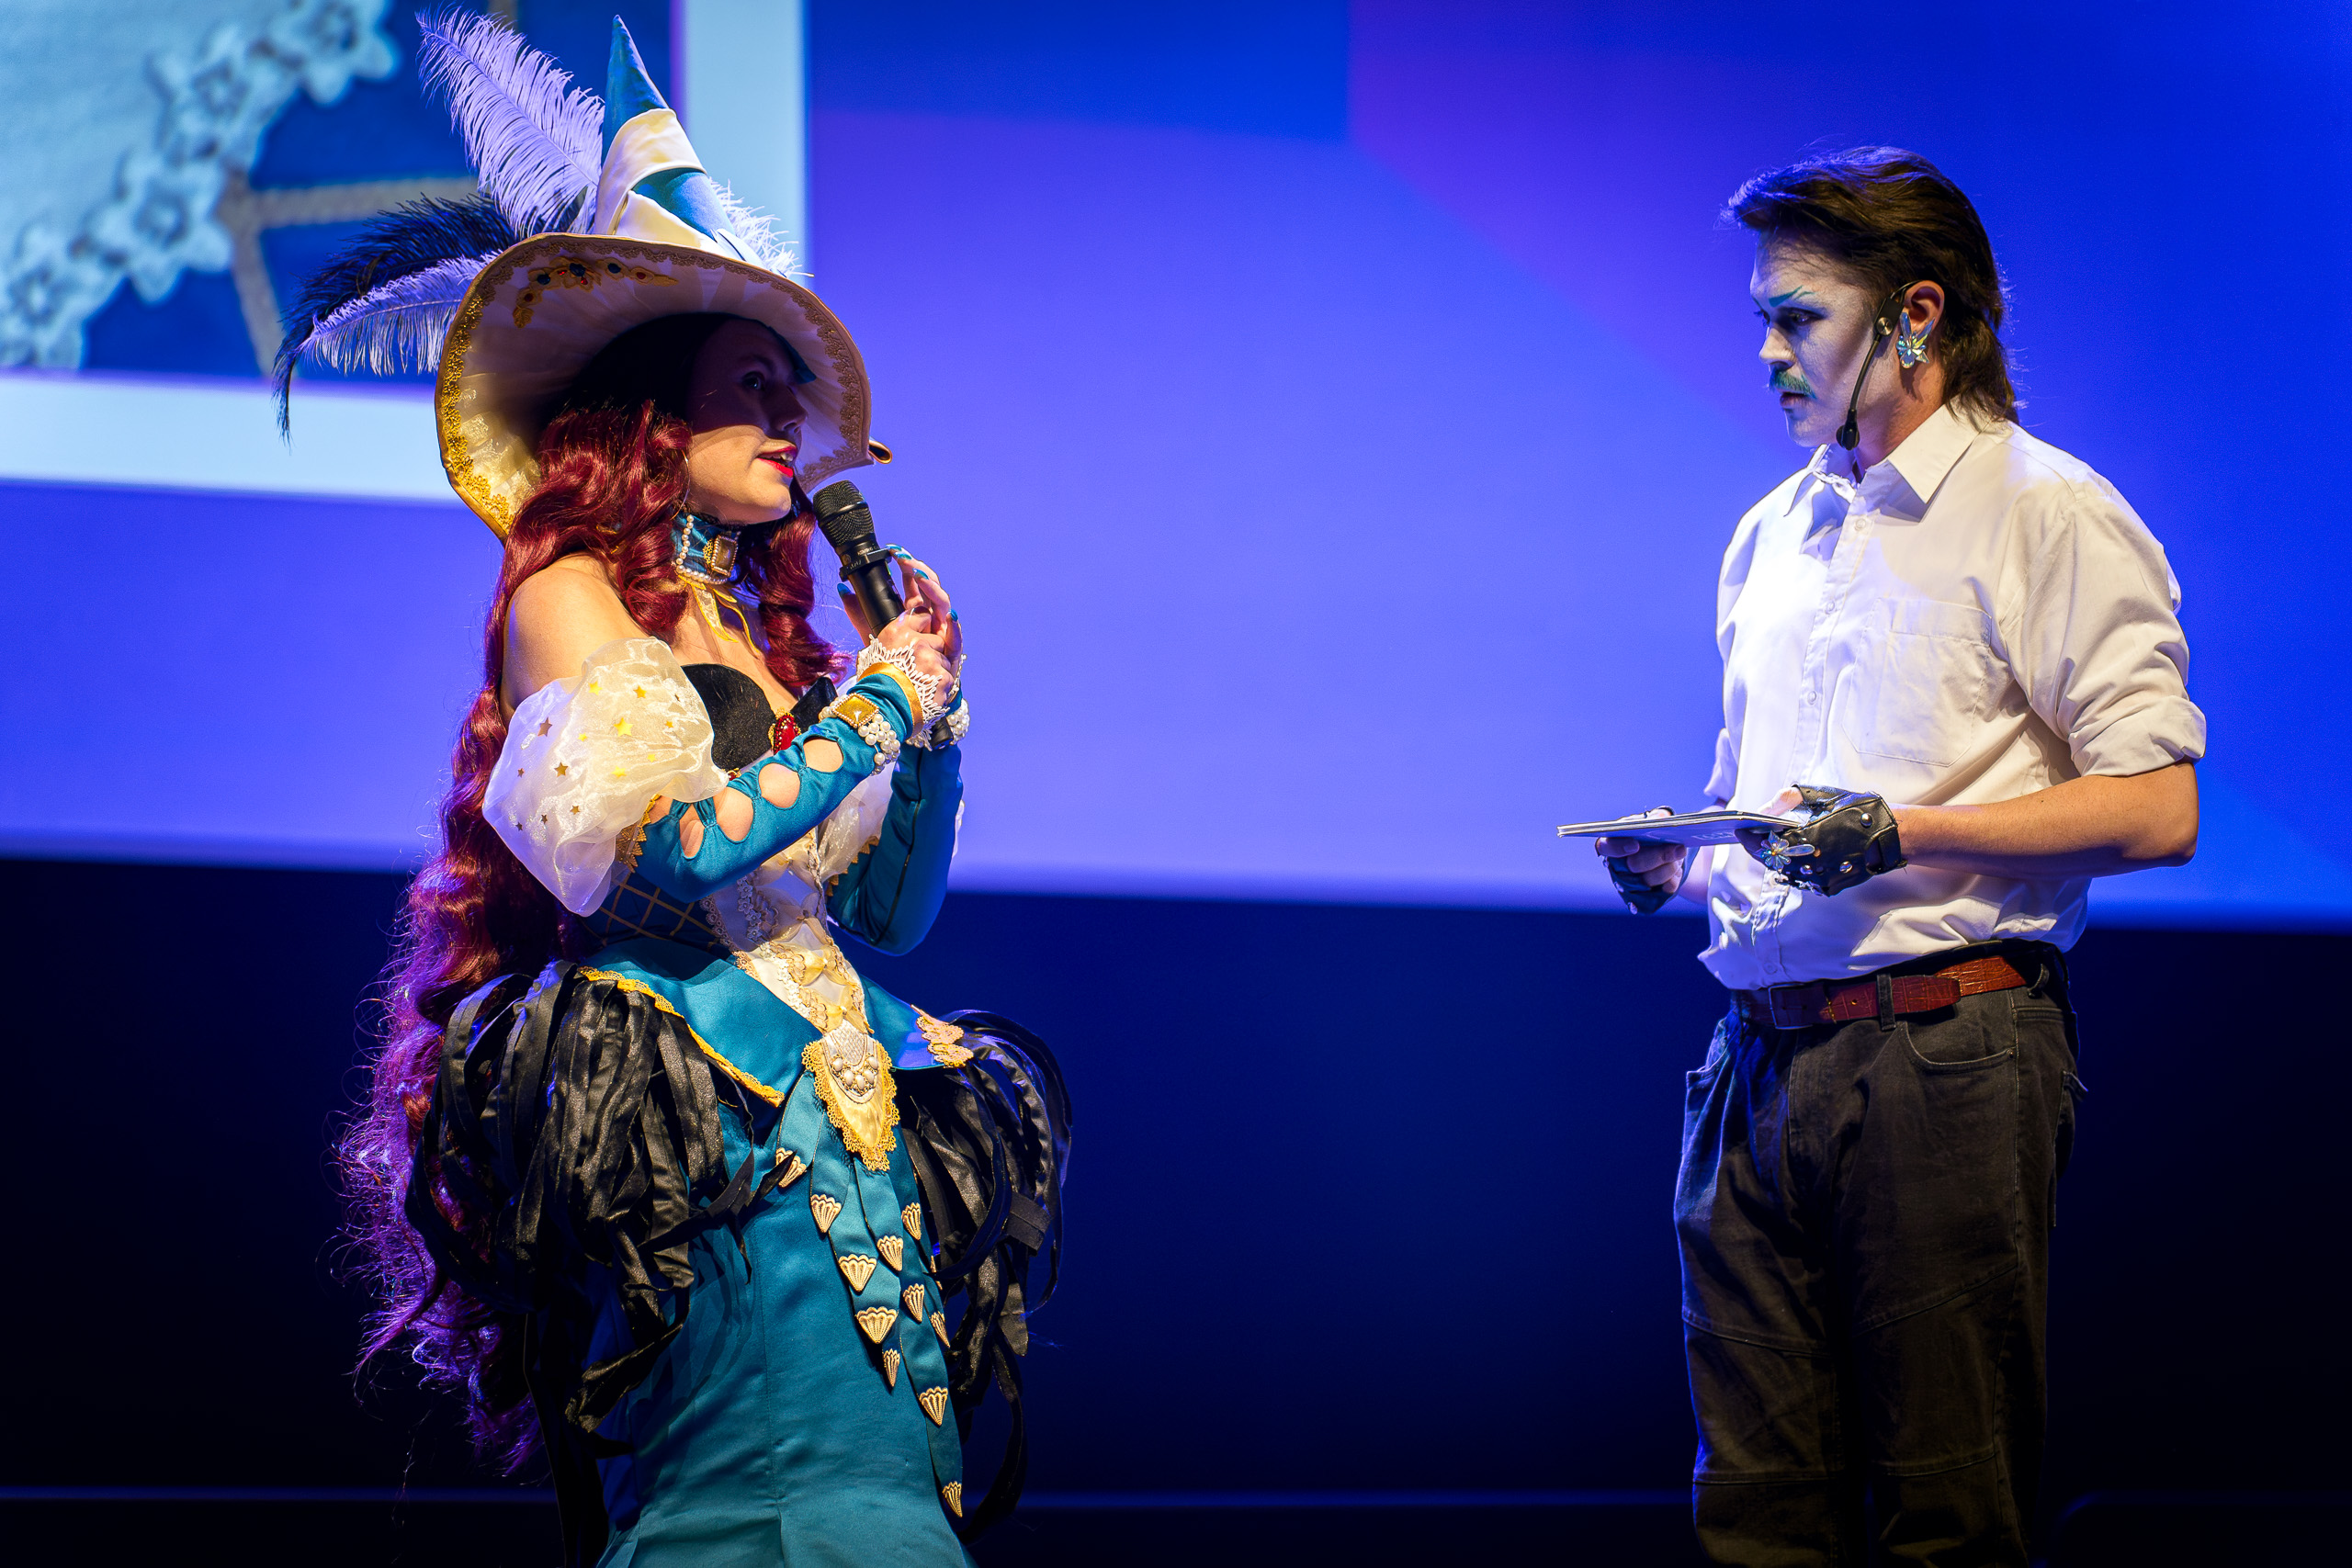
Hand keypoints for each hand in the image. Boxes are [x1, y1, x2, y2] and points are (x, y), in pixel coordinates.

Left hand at [841, 551, 961, 659]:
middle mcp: (931, 620)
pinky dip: (954, 626)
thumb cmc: (890, 667)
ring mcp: (942, 634)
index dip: (907, 567)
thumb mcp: (871, 635)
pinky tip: (949, 616)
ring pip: (943, 605)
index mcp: (915, 613)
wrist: (900, 697)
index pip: (914, 584)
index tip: (894, 552)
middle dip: (919, 571)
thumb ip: (859, 613)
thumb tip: (842, 588)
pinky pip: (955, 637)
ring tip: (920, 577)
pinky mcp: (951, 653)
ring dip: (933, 589)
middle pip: (930, 589)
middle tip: (904, 559)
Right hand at [1595, 807, 1690, 913]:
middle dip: (1658, 856)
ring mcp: (1630, 883)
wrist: (1669, 853)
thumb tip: (1660, 818)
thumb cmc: (1656, 834)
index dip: (1618, 847)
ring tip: (1680, 855)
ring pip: (1648, 880)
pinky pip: (1660, 892)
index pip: (1605, 847)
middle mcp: (1617, 865)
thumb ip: (1656, 818)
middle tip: (1679, 849)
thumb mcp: (1656, 822)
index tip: (1635, 845)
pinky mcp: (1645, 897)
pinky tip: (1677, 872)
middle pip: (1633, 865)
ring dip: (1668, 868)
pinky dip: (1672, 881)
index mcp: (1613, 843)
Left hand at [1735, 785, 1903, 895]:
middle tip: (1749, 839)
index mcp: (1807, 837)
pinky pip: (1802, 879)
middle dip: (1759, 848)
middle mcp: (1811, 862)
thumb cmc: (1859, 810)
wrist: (1892, 835)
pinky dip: (1792, 869)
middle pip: (1773, 859)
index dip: (1750, 837)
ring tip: (1766, 847)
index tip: (1740, 830)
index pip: (1766, 841)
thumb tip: (1770, 802)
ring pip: (1785, 872)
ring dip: (1774, 860)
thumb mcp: (1824, 796)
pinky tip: (1789, 859)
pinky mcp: (1829, 886)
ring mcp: (1820, 877)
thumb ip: (1794, 798)